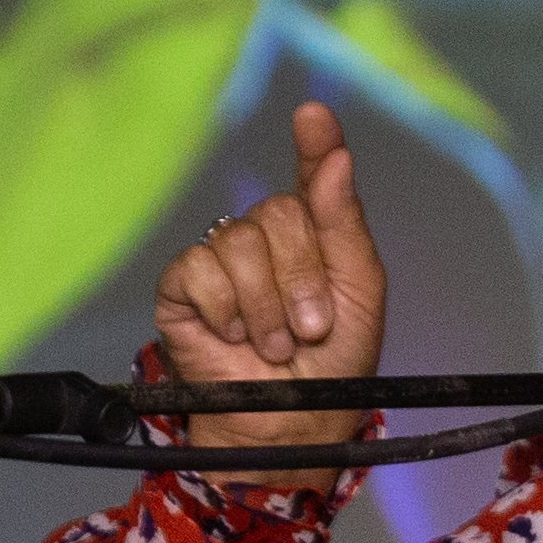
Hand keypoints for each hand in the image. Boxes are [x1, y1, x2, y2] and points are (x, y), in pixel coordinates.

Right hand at [148, 101, 385, 489]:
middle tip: (309, 330)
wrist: (290, 425)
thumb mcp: (359, 294)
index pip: (312, 174)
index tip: (314, 117)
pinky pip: (198, 270)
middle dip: (301, 280)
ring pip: (238, 242)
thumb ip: (345, 224)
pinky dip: (224, 309)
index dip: (314, 143)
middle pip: (278, 214)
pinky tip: (232, 337)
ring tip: (274, 345)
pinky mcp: (182, 288)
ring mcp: (222, 260)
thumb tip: (335, 157)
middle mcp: (266, 238)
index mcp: (316, 234)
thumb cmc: (332, 368)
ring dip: (265, 307)